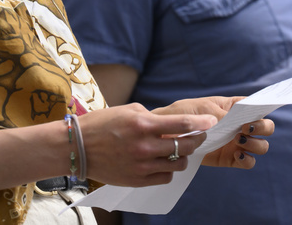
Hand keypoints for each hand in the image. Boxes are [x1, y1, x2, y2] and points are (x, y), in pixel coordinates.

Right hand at [78, 103, 214, 186]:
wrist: (79, 147)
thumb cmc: (104, 124)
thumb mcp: (131, 111)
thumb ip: (154, 118)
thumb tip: (174, 124)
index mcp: (144, 125)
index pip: (183, 125)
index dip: (202, 124)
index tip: (212, 122)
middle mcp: (145, 147)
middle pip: (185, 146)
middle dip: (197, 140)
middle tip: (198, 136)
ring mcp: (141, 166)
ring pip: (178, 164)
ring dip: (184, 156)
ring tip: (179, 150)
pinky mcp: (137, 180)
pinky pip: (165, 177)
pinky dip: (169, 170)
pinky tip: (164, 162)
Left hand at [154, 96, 273, 168]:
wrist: (165, 134)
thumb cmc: (184, 114)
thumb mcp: (203, 110)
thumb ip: (223, 116)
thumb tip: (241, 122)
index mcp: (236, 107)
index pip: (258, 106)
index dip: (262, 110)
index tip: (251, 115)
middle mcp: (240, 124)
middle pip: (266, 127)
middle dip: (262, 128)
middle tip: (245, 129)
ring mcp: (236, 142)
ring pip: (260, 146)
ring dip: (256, 144)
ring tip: (238, 141)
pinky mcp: (229, 159)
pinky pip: (248, 162)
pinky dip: (247, 161)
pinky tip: (237, 156)